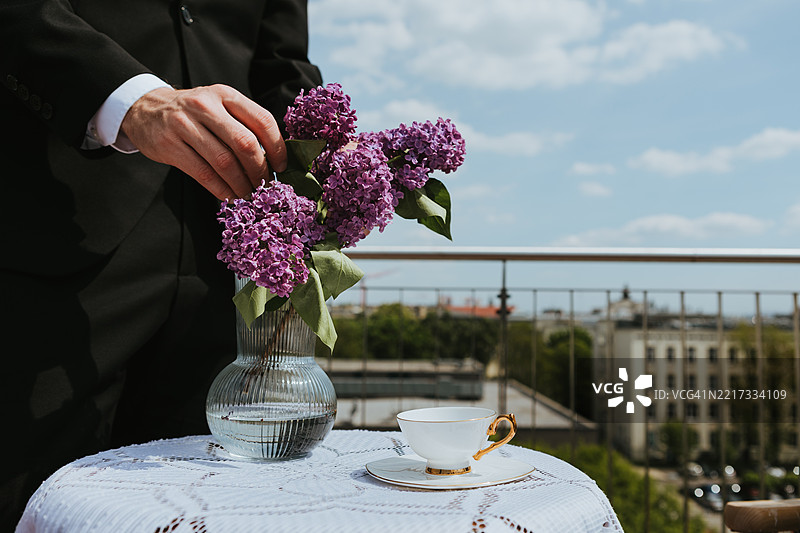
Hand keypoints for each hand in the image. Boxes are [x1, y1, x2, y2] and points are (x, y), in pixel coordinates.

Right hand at [120, 84, 286, 199]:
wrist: (146, 109)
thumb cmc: (194, 114)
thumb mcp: (219, 106)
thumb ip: (244, 124)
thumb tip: (274, 159)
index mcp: (225, 95)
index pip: (262, 120)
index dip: (277, 148)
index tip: (281, 167)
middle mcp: (206, 106)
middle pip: (245, 143)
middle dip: (260, 170)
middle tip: (265, 186)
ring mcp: (184, 124)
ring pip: (224, 162)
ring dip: (242, 184)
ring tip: (249, 194)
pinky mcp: (169, 145)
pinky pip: (204, 174)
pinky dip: (221, 190)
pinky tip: (230, 196)